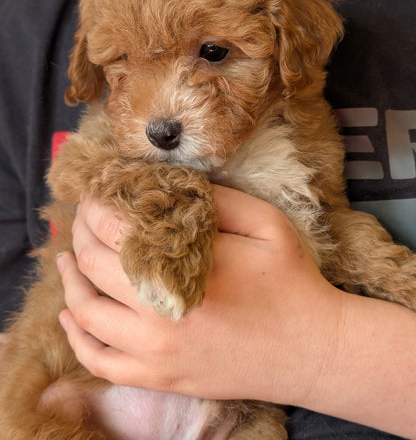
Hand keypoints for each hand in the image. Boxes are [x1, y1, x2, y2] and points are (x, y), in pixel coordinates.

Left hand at [58, 185, 342, 405]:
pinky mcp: (159, 379)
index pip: (115, 227)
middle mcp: (161, 310)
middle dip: (80, 232)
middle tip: (84, 218)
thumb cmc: (292, 282)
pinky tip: (71, 315)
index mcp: (186, 264)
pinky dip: (76, 337)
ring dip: (69, 279)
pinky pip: (98, 362)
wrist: (312, 351)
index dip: (97, 205)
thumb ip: (218, 199)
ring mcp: (156, 352)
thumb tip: (170, 186)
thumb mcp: (267, 224)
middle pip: (92, 263)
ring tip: (67, 258)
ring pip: (85, 311)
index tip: (97, 193)